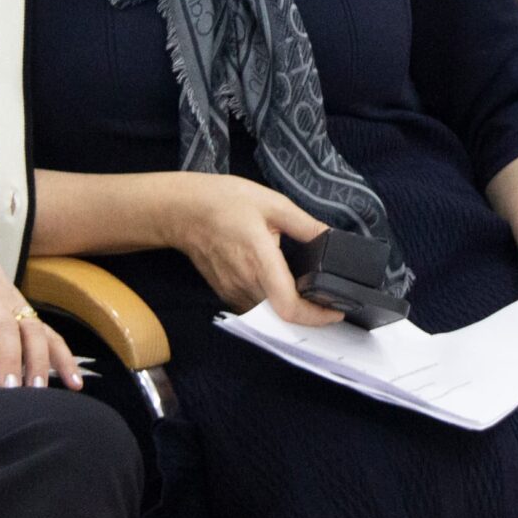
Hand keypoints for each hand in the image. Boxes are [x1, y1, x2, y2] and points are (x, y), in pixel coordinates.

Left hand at [0, 229, 84, 396]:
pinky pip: (52, 335)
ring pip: (34, 331)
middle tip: (10, 391)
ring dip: (41, 361)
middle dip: (10, 359)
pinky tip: (74, 383)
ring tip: (40, 393)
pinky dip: (65, 358)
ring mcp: (15, 305)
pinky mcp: (29, 313)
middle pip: (5, 329)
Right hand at [168, 174, 343, 326]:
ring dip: (289, 308)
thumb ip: (305, 224)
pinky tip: (281, 285)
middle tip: (330, 299)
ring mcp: (233, 291)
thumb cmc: (224, 201)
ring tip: (310, 294)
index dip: (315, 316)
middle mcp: (246, 283)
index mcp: (260, 260)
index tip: (335, 310)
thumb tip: (331, 238)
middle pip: (283, 315)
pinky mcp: (225, 292)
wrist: (182, 210)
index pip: (288, 306)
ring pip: (268, 313)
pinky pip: (254, 306)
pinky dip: (271, 302)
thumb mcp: (272, 203)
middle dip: (309, 312)